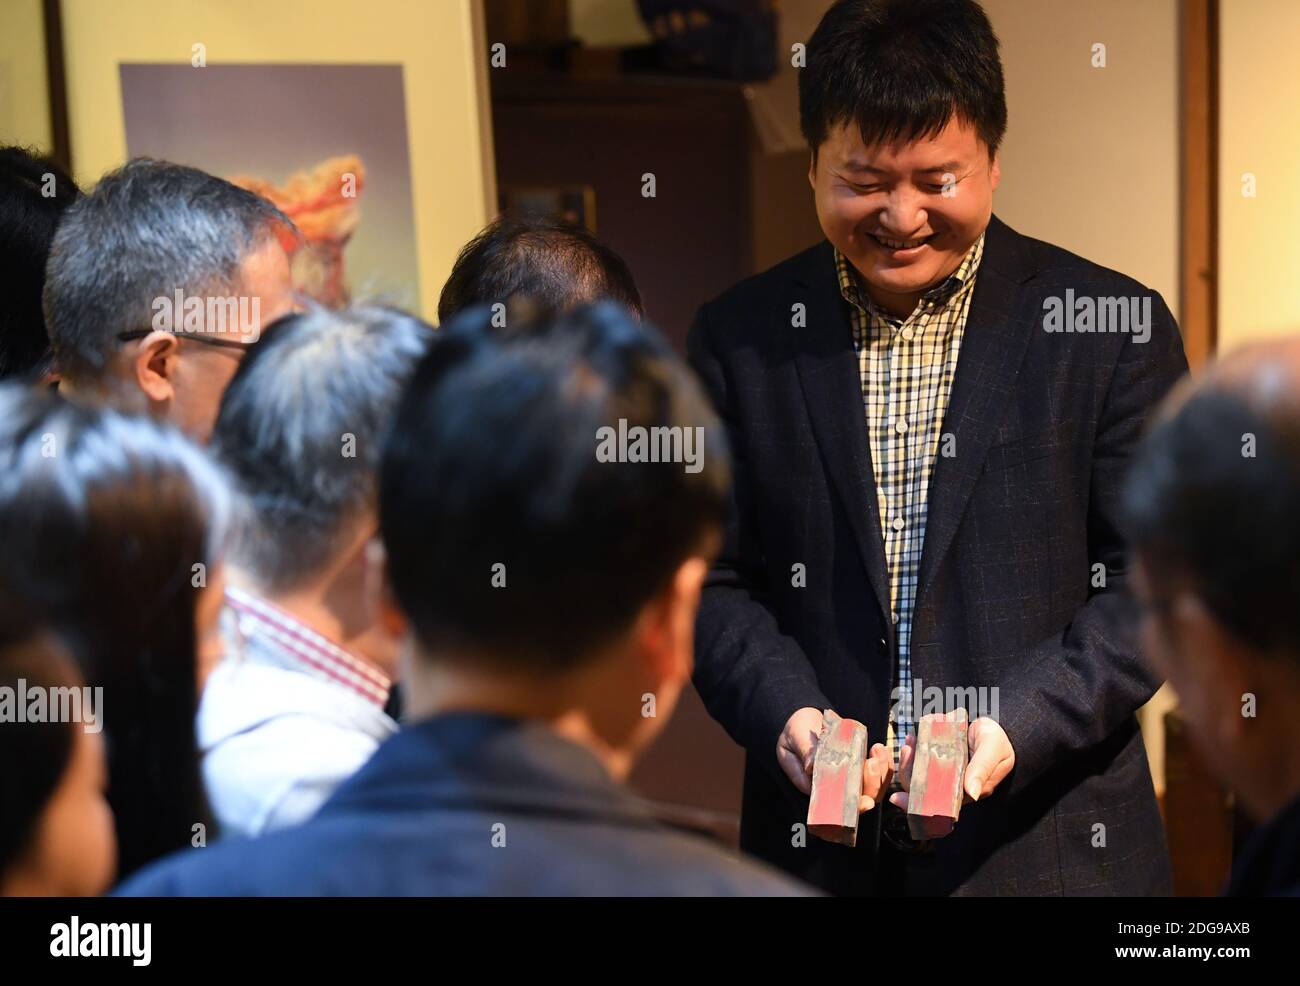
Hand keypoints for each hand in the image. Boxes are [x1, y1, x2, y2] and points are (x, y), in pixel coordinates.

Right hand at [777, 707, 893, 811]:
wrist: (803, 721)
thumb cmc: (796, 732)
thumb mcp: (795, 737)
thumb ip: (804, 750)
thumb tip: (811, 765)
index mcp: (816, 788)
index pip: (838, 806)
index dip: (854, 807)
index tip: (864, 801)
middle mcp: (835, 788)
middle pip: (860, 799)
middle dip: (872, 785)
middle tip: (871, 763)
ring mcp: (849, 777)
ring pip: (872, 787)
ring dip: (881, 773)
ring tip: (876, 751)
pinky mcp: (858, 765)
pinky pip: (877, 772)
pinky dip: (883, 763)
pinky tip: (878, 749)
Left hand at [888, 716, 1015, 810]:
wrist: (996, 727)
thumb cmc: (998, 742)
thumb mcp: (993, 751)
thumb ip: (982, 770)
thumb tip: (971, 793)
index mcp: (966, 792)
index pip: (938, 805)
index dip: (917, 804)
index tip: (899, 798)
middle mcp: (952, 786)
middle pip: (923, 790)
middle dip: (909, 773)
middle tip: (907, 751)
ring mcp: (944, 773)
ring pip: (919, 775)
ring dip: (909, 761)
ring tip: (909, 742)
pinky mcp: (939, 759)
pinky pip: (921, 760)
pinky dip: (914, 751)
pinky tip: (913, 740)